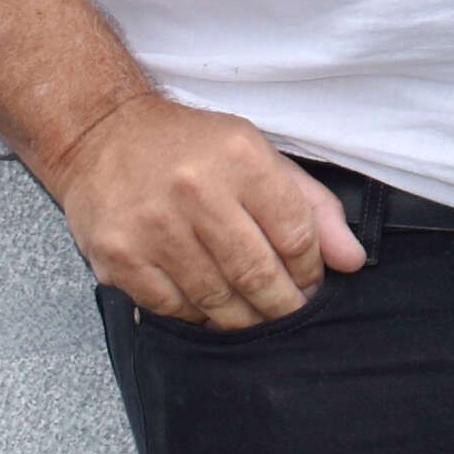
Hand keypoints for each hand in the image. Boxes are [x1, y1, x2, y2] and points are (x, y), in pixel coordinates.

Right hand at [45, 92, 362, 328]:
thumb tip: (352, 260)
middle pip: (257, 274)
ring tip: (256, 316)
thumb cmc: (191, 148)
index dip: (311, 268)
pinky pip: (173, 307)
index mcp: (241, 159)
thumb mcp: (259, 155)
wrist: (102, 136)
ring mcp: (153, 229)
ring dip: (244, 318)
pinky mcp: (119, 258)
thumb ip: (312, 205)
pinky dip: (198, 316)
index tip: (313, 282)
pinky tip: (210, 309)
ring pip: (216, 299)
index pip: (295, 233)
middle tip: (290, 312)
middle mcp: (196, 193)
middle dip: (283, 305)